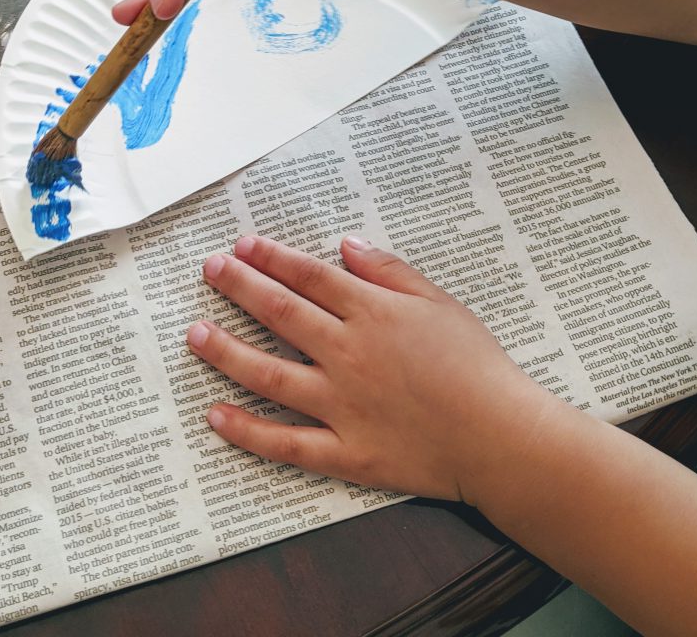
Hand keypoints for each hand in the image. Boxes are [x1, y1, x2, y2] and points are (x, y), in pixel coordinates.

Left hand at [186, 234, 555, 503]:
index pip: (308, 276)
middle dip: (239, 287)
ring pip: (269, 373)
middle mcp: (348, 353)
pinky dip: (248, 431)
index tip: (242, 245)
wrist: (502, 437)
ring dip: (227, 351)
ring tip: (195, 333)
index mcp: (372, 313)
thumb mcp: (440, 302)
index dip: (271, 257)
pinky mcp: (345, 451)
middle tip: (209, 270)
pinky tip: (216, 415)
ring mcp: (342, 404)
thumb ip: (390, 271)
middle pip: (280, 313)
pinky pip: (286, 442)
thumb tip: (345, 245)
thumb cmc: (476, 364)